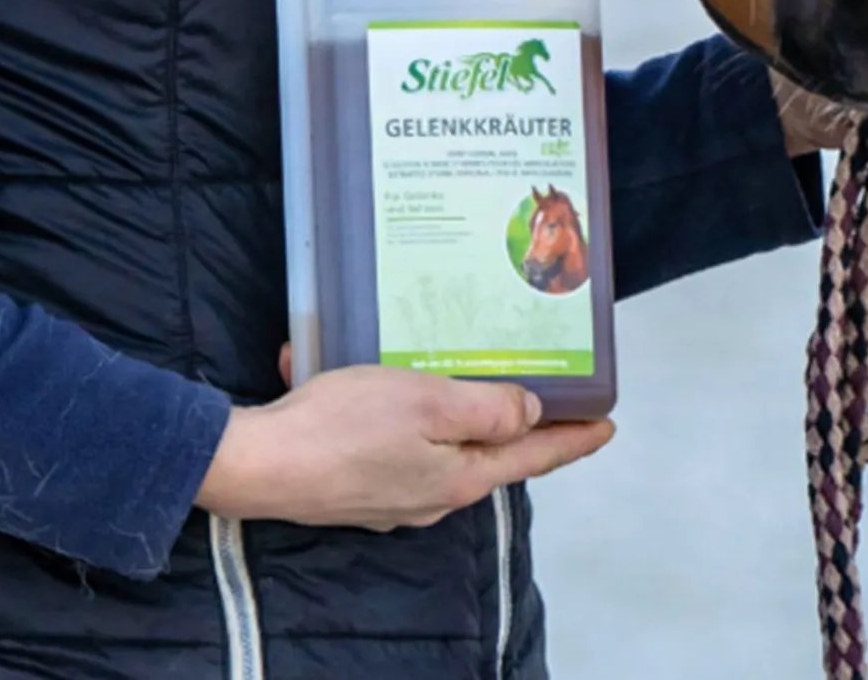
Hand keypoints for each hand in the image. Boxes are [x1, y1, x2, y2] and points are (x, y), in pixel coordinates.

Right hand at [197, 359, 613, 532]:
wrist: (259, 464)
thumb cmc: (346, 426)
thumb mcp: (427, 403)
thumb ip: (487, 410)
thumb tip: (531, 413)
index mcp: (459, 475)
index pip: (533, 458)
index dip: (573, 440)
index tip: (608, 426)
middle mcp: (432, 494)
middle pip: (489, 454)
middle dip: (516, 423)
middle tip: (545, 388)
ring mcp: (391, 494)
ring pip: (441, 446)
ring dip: (455, 412)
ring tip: (463, 373)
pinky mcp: (356, 482)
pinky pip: (394, 440)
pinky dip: (396, 407)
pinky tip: (375, 374)